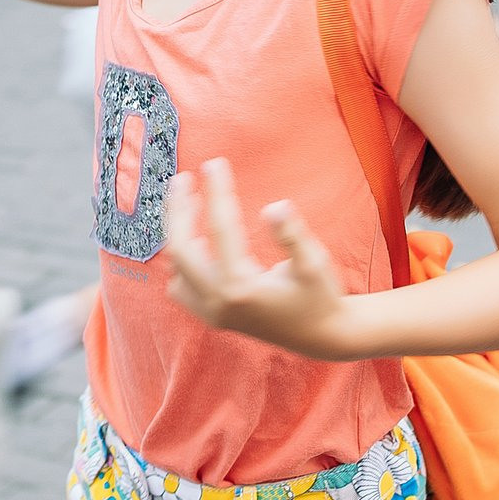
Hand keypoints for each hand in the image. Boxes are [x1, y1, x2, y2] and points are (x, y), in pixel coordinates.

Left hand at [162, 158, 355, 359]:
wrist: (323, 337)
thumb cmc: (321, 296)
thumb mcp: (315, 263)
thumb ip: (293, 235)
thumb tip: (273, 206)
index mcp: (241, 288)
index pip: (221, 229)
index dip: (217, 192)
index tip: (215, 163)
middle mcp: (218, 303)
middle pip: (180, 250)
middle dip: (179, 211)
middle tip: (184, 178)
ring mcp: (212, 313)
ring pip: (176, 268)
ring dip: (177, 233)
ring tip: (186, 199)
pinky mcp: (212, 316)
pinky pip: (181, 286)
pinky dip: (181, 259)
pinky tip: (194, 237)